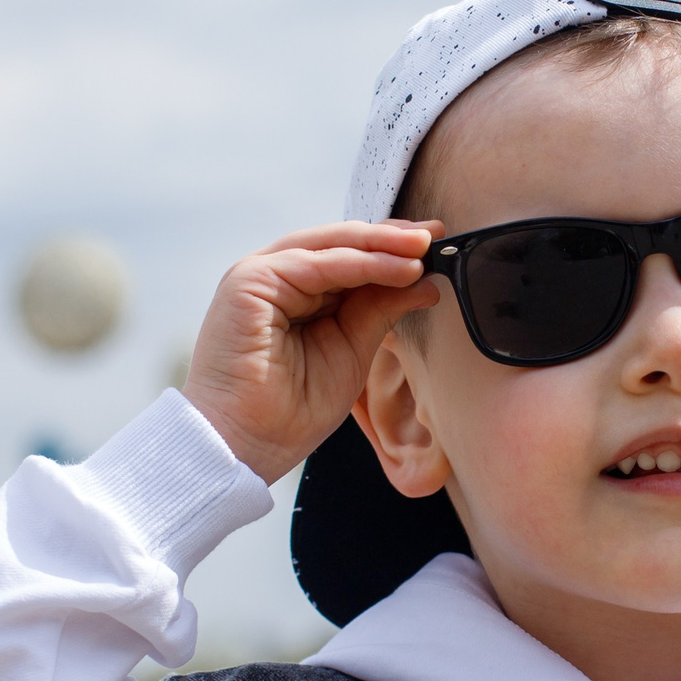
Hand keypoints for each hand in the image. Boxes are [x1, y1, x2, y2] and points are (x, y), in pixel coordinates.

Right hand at [180, 220, 440, 483]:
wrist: (245, 446)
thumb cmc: (291, 411)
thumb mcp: (351, 351)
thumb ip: (378, 311)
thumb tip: (422, 280)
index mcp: (294, 293)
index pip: (349, 258)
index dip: (391, 250)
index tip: (435, 245)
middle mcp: (274, 277)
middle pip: (340, 244)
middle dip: (391, 239)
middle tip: (436, 234)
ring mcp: (259, 275)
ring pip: (331, 246)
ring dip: (381, 246)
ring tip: (423, 248)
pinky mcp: (249, 281)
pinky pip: (317, 263)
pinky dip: (361, 264)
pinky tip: (399, 268)